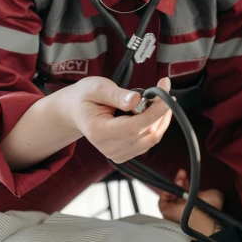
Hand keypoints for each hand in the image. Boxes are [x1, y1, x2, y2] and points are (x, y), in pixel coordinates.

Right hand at [55, 76, 172, 162]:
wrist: (75, 111)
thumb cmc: (85, 97)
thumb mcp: (97, 87)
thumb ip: (117, 95)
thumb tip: (137, 100)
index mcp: (99, 131)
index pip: (134, 127)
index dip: (154, 112)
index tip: (165, 94)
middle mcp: (108, 147)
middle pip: (146, 133)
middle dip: (160, 110)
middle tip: (163, 88)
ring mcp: (117, 153)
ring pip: (152, 138)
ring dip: (161, 117)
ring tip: (158, 98)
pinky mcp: (125, 154)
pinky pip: (149, 142)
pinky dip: (156, 125)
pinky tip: (154, 111)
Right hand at [158, 169, 223, 236]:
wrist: (203, 217)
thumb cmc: (209, 209)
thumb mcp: (213, 194)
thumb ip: (208, 189)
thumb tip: (205, 187)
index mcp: (193, 205)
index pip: (186, 192)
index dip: (185, 182)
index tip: (186, 174)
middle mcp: (183, 208)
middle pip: (177, 191)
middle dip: (179, 180)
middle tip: (182, 173)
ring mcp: (174, 210)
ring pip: (170, 194)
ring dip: (174, 184)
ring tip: (180, 178)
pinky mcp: (166, 211)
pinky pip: (162, 200)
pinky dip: (166, 191)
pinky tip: (174, 185)